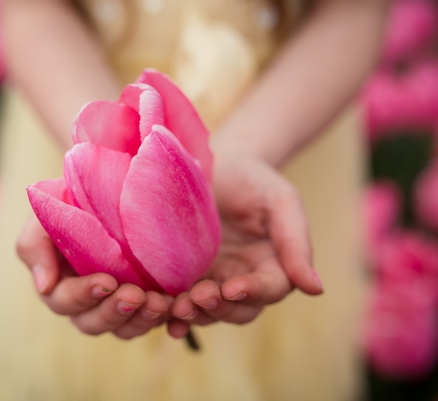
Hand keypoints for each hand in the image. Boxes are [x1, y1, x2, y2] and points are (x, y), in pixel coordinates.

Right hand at [16, 216, 172, 338]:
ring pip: (124, 330)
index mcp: (58, 285)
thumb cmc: (69, 202)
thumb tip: (43, 286)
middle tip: (136, 294)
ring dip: (141, 319)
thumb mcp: (44, 216)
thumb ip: (34, 246)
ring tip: (160, 302)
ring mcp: (117, 306)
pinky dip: (165, 318)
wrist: (107, 187)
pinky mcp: (145, 303)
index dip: (84, 295)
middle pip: (93, 323)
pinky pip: (154, 322)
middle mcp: (86, 303)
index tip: (107, 281)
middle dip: (115, 311)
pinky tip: (175, 305)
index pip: (65, 301)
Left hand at [167, 153, 323, 337]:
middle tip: (199, 297)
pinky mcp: (183, 276)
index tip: (233, 287)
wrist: (215, 165)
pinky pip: (180, 300)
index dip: (253, 292)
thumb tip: (316, 290)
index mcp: (273, 265)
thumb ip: (296, 243)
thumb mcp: (281, 201)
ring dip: (194, 314)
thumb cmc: (253, 180)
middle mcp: (243, 279)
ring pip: (208, 311)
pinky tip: (161, 313)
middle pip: (238, 309)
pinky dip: (171, 312)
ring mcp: (212, 280)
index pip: (270, 289)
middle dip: (219, 307)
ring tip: (177, 307)